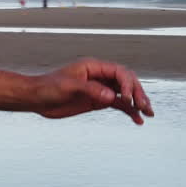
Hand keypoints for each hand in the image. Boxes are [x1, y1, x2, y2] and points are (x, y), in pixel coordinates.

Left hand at [33, 58, 152, 123]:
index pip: (119, 72)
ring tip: (148, 113)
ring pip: (125, 93)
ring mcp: (100, 88)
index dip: (128, 84)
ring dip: (137, 102)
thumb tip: (112, 96)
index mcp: (94, 67)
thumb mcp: (69, 87)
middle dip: (138, 93)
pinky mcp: (98, 100)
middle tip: (144, 107)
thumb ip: (91, 90)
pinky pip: (118, 104)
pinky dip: (129, 111)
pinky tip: (137, 119)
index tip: (130, 98)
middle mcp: (100, 76)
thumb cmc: (48, 87)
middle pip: (126, 81)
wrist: (37, 98)